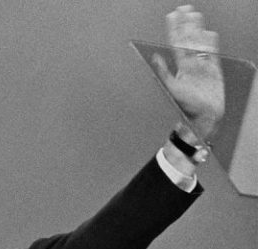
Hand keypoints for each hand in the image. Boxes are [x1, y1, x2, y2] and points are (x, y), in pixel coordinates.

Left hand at [152, 5, 223, 138]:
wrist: (204, 118)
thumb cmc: (186, 107)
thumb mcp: (172, 89)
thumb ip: (163, 72)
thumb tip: (154, 57)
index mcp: (180, 67)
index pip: (177, 43)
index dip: (175, 29)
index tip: (173, 16)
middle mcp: (190, 65)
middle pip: (189, 39)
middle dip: (186, 24)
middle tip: (184, 8)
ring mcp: (203, 66)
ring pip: (200, 43)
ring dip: (197, 29)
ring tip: (195, 15)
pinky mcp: (214, 71)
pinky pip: (212, 54)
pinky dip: (210, 43)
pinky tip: (208, 33)